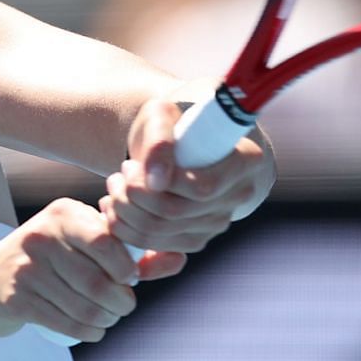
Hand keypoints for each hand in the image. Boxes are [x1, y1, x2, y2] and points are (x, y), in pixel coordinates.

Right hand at [0, 199, 142, 343]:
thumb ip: (134, 251)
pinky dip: (88, 333)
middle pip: (99, 281)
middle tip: (122, 306)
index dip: (127, 269)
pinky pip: (65, 323)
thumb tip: (181, 258)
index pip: (109, 243)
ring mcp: (26, 268)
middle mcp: (41, 236)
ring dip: (106, 321)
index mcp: (63, 214)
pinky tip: (94, 331)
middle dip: (121, 302)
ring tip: (108, 318)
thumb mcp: (83, 244)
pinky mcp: (17, 299)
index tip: (128, 279)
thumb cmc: (51, 261)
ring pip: (85, 306)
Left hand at [101, 97, 273, 260]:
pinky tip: (114, 207)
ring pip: (164, 232)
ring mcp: (220, 220)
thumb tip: (156, 182)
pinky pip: (159, 245)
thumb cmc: (172, 121)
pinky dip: (127, 230)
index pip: (203, 187)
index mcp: (246, 159)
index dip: (163, 183)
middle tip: (117, 175)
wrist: (175, 142)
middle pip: (179, 212)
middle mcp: (240, 194)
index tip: (130, 165)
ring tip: (114, 186)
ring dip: (126, 212)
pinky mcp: (198, 237)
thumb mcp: (162, 115)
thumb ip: (159, 140)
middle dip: (134, 197)